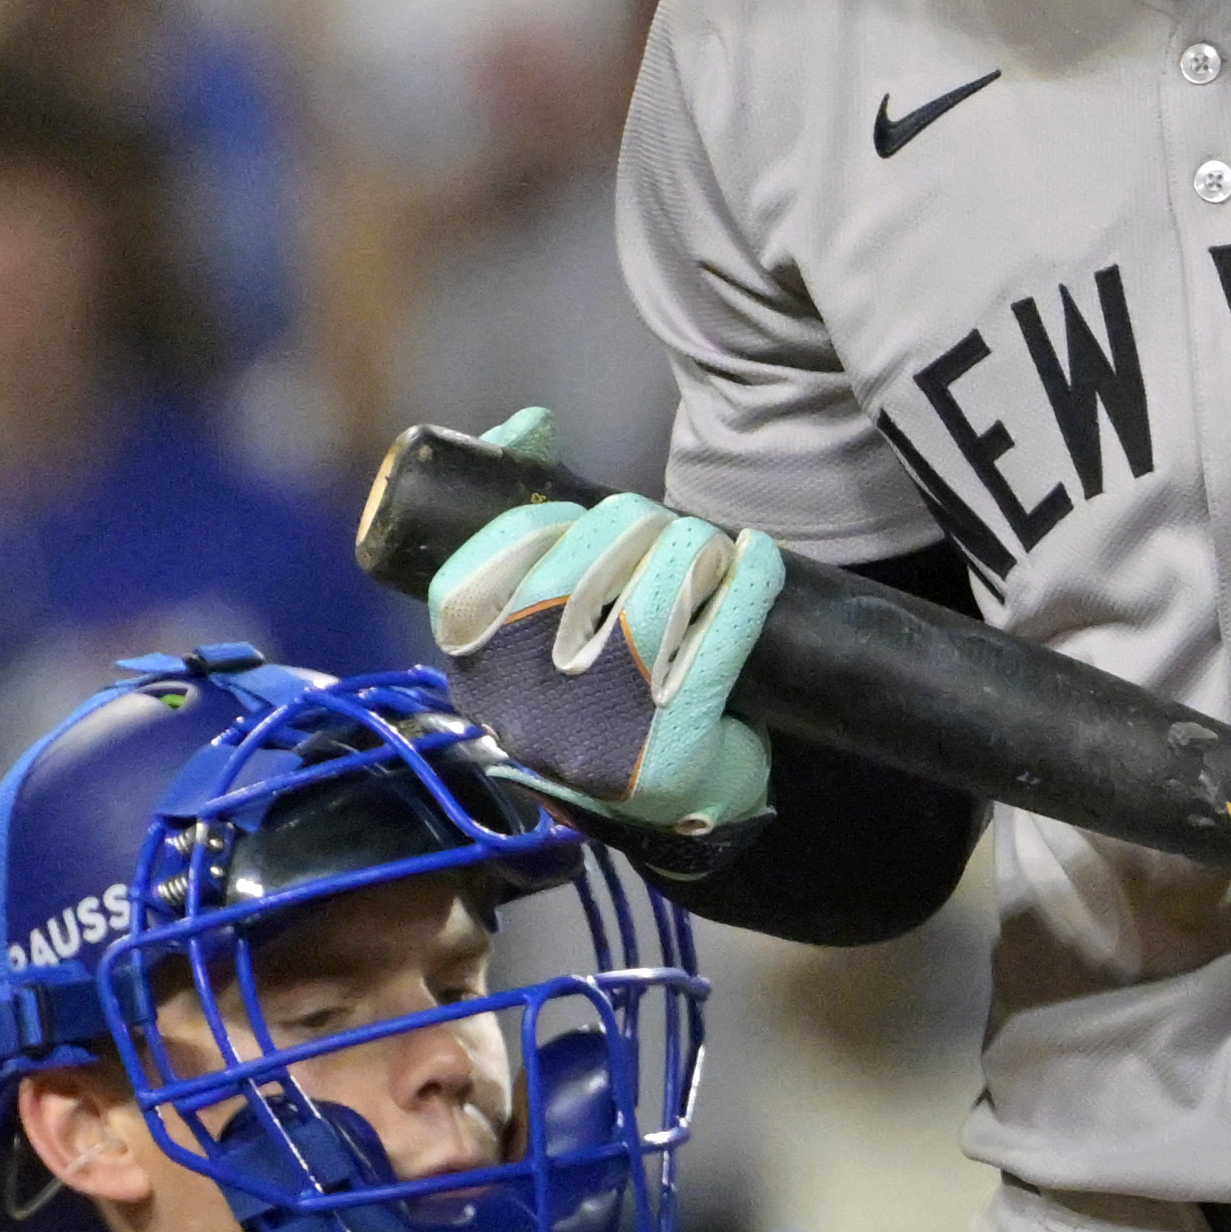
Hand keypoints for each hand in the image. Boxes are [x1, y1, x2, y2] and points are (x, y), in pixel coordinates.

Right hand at [424, 407, 782, 834]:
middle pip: (577, 569)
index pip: (473, 575)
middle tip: (663, 529)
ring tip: (708, 546)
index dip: (531, 522)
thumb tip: (525, 425)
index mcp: (478, 673)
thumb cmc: (604, 694)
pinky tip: (757, 559)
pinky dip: (746, 583)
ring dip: (690, 549)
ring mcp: (596, 732)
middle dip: (631, 527)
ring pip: (649, 596)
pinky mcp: (669, 750)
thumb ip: (531, 530)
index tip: (578, 511)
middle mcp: (524, 705)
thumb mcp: (546, 617)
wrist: (675, 806)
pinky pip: (717, 639)